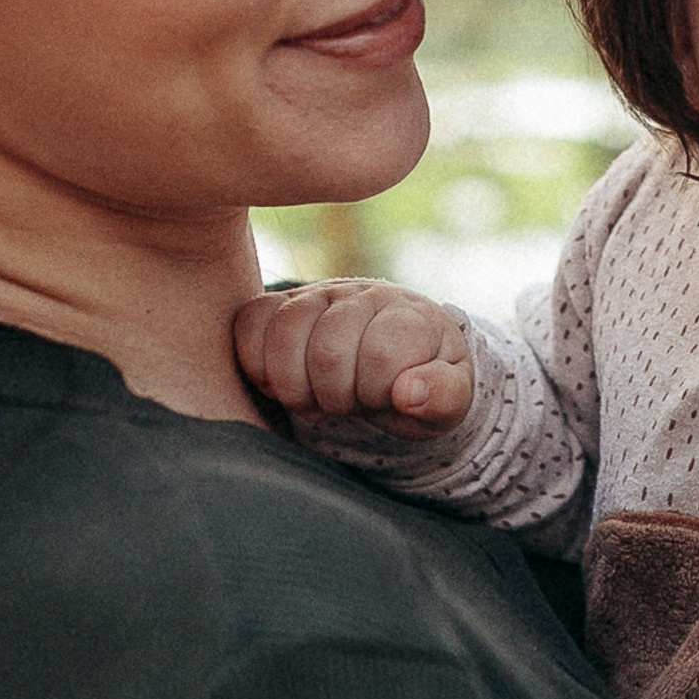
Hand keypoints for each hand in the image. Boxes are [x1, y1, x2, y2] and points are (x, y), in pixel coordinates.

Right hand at [233, 280, 473, 438]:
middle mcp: (364, 293)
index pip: (381, 355)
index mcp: (411, 315)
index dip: (376, 393)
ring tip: (315, 399)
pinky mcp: (281, 303)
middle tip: (348, 404)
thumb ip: (444, 397)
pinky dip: (257, 365)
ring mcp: (319, 294)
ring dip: (295, 386)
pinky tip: (282, 385)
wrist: (394, 362)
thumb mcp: (449, 400)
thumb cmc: (420, 383)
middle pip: (328, 351)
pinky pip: (249, 323)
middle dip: (336, 397)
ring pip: (284, 332)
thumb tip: (411, 393)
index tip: (385, 400)